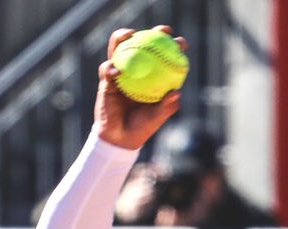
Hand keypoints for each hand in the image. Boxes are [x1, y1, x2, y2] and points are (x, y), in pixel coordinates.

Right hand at [94, 27, 184, 152]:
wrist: (120, 138)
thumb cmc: (142, 127)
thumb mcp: (157, 118)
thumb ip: (167, 106)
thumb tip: (177, 93)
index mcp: (152, 76)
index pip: (163, 56)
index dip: (172, 46)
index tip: (181, 43)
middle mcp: (136, 70)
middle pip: (142, 45)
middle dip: (152, 33)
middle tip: (161, 31)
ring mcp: (121, 73)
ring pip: (119, 49)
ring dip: (122, 38)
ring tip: (129, 34)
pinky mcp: (106, 80)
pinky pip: (107, 70)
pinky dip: (111, 68)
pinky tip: (117, 70)